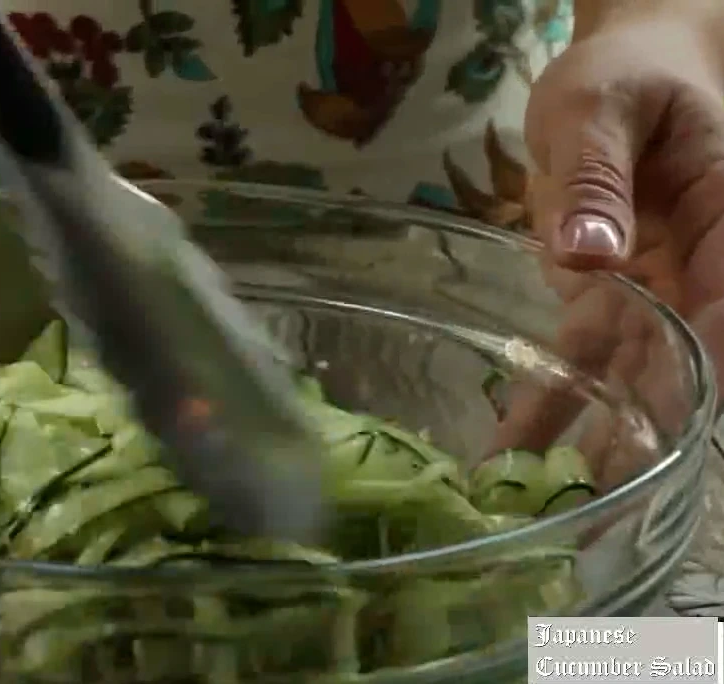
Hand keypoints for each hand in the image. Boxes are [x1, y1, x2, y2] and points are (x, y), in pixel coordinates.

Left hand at [501, 6, 723, 489]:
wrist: (617, 76)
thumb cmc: (624, 79)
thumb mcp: (602, 110)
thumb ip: (599, 178)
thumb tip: (589, 255)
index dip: (713, 366)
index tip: (690, 432)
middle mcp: (698, 271)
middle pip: (689, 361)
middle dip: (658, 434)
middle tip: (616, 508)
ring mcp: (653, 292)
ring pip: (633, 376)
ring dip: (601, 442)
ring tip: (565, 512)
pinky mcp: (603, 300)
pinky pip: (578, 359)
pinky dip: (548, 406)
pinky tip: (512, 458)